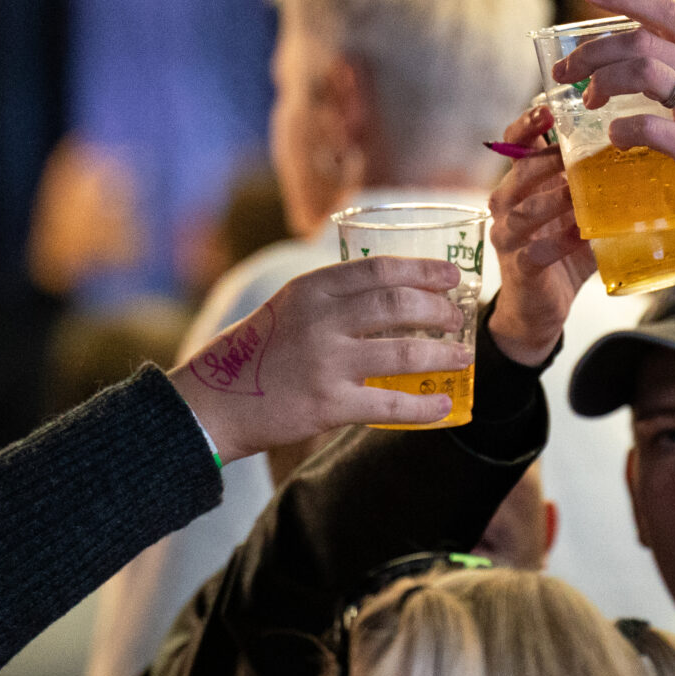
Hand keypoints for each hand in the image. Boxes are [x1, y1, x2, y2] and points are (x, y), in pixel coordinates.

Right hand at [166, 258, 470, 460]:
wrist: (211, 404)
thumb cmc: (251, 356)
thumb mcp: (285, 309)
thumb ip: (329, 301)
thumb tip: (387, 298)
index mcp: (310, 290)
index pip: (379, 268)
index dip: (422, 270)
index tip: (451, 275)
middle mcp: (321, 319)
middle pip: (399, 304)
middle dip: (440, 308)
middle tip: (458, 316)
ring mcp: (327, 362)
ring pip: (405, 350)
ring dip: (443, 353)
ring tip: (462, 356)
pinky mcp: (330, 404)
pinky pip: (391, 403)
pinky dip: (424, 406)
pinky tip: (443, 407)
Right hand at [486, 104, 593, 364]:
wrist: (540, 309)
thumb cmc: (564, 250)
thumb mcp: (580, 211)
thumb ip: (600, 186)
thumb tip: (655, 157)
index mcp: (521, 183)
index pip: (516, 144)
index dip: (527, 125)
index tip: (549, 109)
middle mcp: (506, 203)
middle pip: (519, 171)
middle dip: (547, 160)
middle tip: (577, 152)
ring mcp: (508, 237)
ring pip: (521, 209)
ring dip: (552, 199)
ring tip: (578, 193)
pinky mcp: (519, 268)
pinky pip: (534, 251)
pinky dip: (558, 242)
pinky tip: (581, 236)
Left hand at [550, 0, 674, 271]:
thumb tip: (650, 79)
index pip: (668, 12)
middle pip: (639, 40)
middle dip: (592, 50)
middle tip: (566, 71)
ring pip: (641, 69)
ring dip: (602, 82)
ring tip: (588, 102)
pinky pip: (647, 127)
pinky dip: (621, 131)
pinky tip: (617, 141)